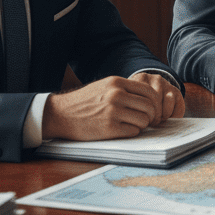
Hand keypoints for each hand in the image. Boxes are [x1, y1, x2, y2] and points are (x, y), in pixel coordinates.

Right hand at [42, 75, 182, 140]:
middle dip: (151, 115)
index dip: (154, 102)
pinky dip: (133, 132)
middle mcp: (117, 95)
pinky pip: (133, 131)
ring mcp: (113, 112)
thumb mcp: (104, 86)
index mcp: (117, 82)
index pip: (149, 91)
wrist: (60, 114)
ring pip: (144, 120)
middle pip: (150, 106)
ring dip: (142, 125)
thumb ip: (125, 88)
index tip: (152, 109)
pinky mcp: (109, 128)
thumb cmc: (84, 101)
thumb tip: (149, 97)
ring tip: (133, 124)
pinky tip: (124, 130)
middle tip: (147, 120)